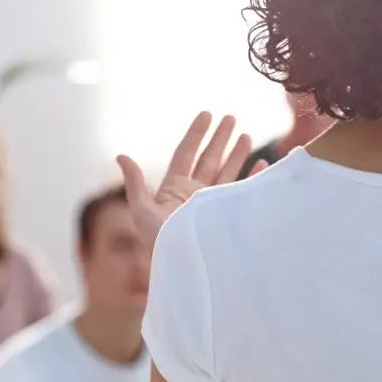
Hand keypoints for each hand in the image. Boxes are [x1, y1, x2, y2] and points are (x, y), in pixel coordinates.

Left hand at [117, 112, 266, 251]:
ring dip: (237, 153)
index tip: (206, 114)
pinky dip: (251, 179)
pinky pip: (241, 192)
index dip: (196, 133)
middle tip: (231, 117)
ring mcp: (212, 204)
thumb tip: (120, 156)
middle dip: (220, 138)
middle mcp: (195, 192)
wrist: (183, 267)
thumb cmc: (159, 243)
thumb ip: (135, 183)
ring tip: (246, 135)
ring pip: (227, 171)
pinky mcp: (227, 215)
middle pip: (209, 158)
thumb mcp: (142, 211)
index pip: (187, 152)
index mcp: (175, 187)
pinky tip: (261, 166)